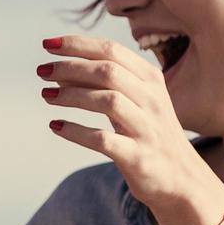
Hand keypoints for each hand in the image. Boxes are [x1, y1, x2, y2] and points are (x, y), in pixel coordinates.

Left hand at [38, 35, 223, 224]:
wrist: (181, 179)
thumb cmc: (149, 135)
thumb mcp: (136, 102)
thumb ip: (106, 83)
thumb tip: (61, 69)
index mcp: (151, 79)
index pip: (112, 50)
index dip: (77, 45)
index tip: (47, 45)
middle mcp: (152, 100)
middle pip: (108, 71)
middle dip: (70, 67)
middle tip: (42, 71)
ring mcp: (147, 128)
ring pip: (107, 101)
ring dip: (72, 95)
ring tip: (47, 95)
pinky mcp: (138, 157)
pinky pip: (103, 140)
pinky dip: (76, 131)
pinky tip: (56, 126)